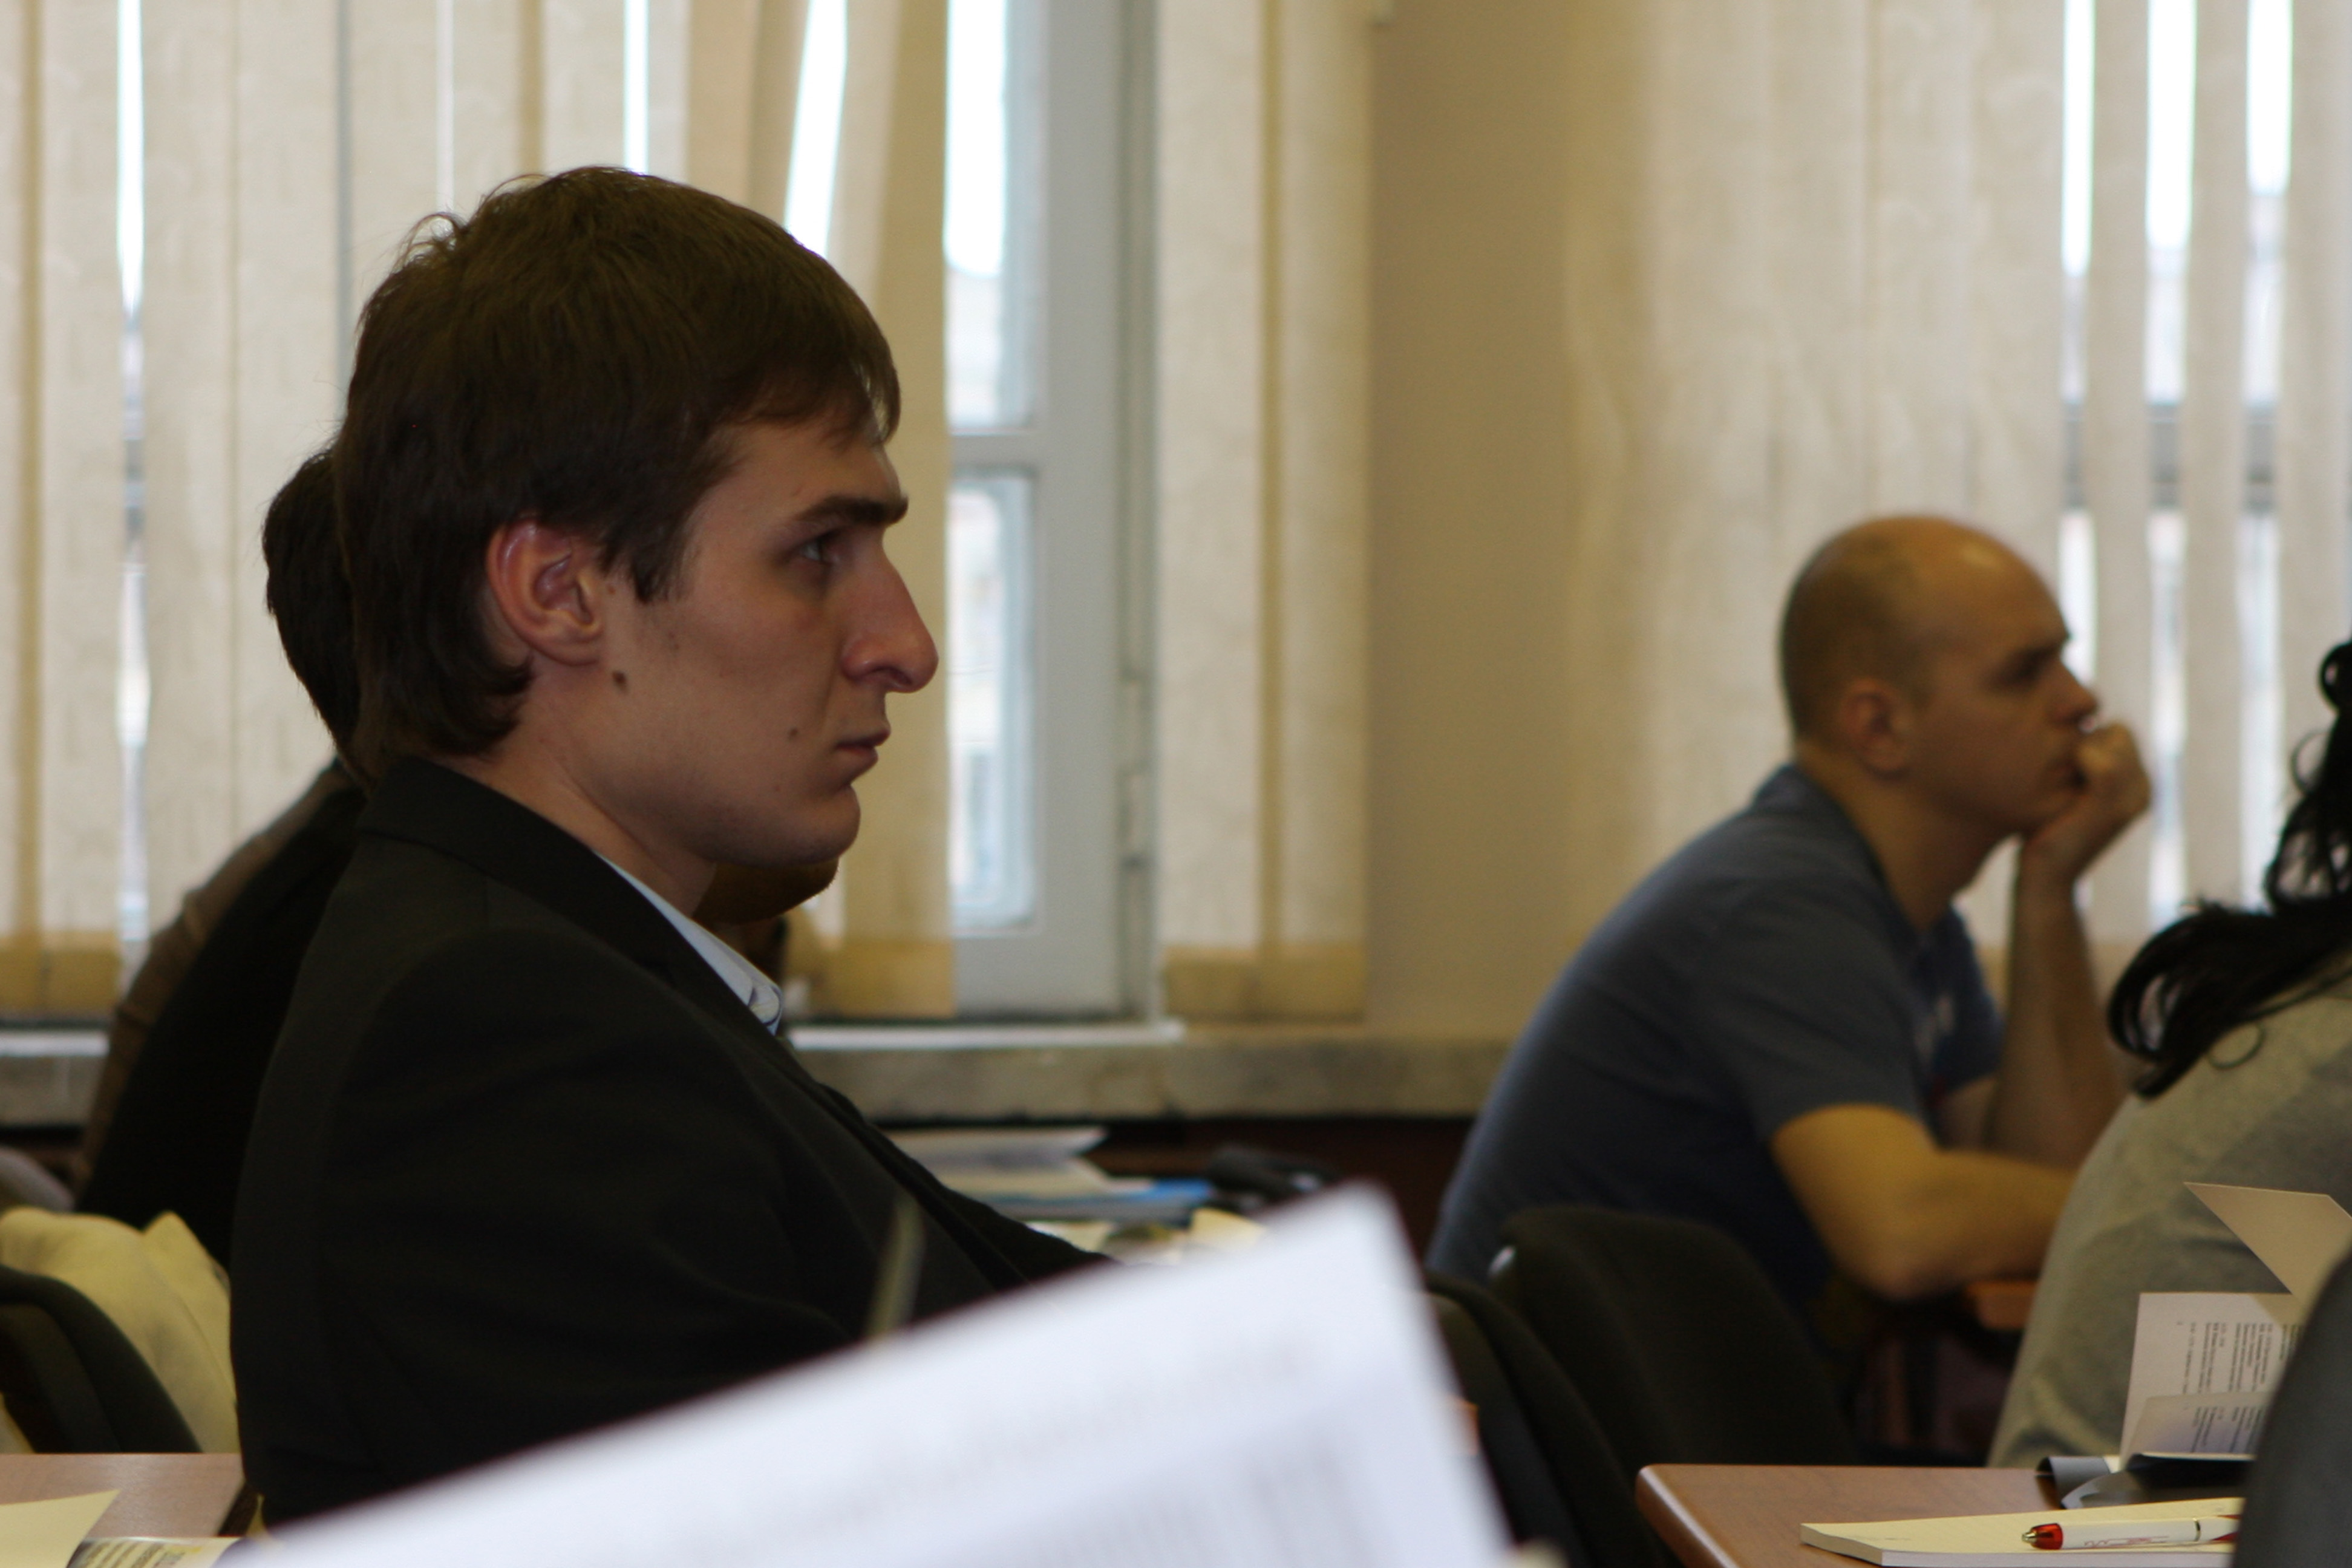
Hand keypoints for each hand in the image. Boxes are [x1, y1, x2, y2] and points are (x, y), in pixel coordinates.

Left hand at [2018, 723, 2149, 888]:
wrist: (2042, 878)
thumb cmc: (2042, 829)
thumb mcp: (2063, 784)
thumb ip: (2077, 754)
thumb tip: (2065, 714)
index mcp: (2138, 782)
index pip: (2118, 729)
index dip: (2085, 738)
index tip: (2059, 767)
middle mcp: (2144, 788)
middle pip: (2117, 730)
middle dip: (2083, 741)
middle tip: (2058, 778)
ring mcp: (2134, 798)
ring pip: (2111, 738)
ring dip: (2076, 751)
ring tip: (2058, 784)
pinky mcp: (2113, 807)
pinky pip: (2100, 759)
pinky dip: (2077, 761)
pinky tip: (2060, 784)